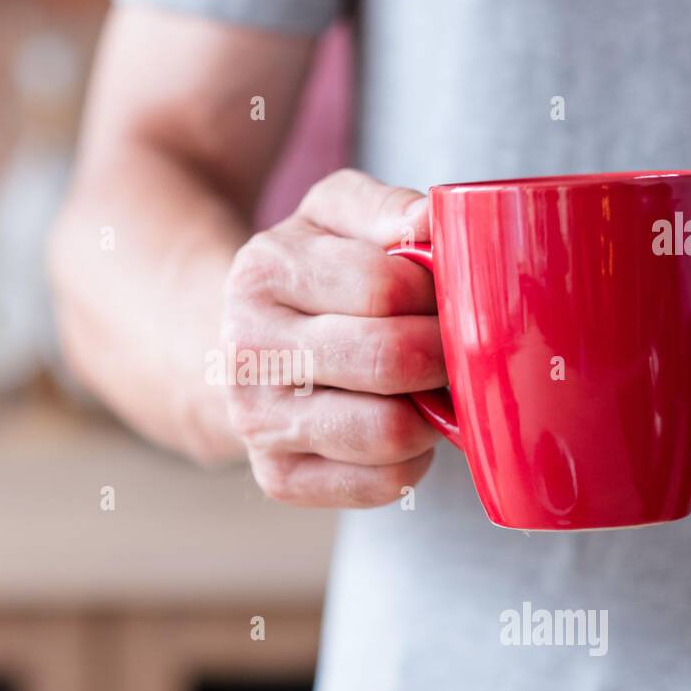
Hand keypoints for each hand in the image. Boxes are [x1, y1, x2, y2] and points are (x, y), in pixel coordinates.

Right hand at [220, 169, 445, 507]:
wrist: (241, 347)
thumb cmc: (309, 276)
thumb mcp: (333, 215)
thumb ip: (382, 208)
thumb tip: (429, 220)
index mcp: (261, 273)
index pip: (384, 287)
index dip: (433, 292)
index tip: (437, 295)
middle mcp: (247, 351)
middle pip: (389, 360)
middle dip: (442, 354)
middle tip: (449, 347)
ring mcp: (257, 422)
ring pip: (388, 431)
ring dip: (430, 411)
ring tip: (424, 388)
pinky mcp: (278, 478)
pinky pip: (382, 483)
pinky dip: (412, 459)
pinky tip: (399, 426)